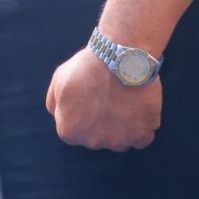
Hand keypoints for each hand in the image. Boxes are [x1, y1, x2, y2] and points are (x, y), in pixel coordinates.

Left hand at [47, 46, 161, 151]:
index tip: (94, 101)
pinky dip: (143, 127)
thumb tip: (59, 115)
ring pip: (121, 141)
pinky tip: (140, 109)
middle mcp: (93, 142)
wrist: (119, 56)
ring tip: (127, 103)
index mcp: (69, 131)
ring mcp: (119, 140)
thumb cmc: (88, 66)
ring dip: (123, 128)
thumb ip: (55, 103)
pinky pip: (143, 138)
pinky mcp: (142, 134)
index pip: (77, 131)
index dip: (85, 115)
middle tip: (111, 100)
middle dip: (103, 123)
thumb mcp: (59, 79)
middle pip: (99, 138)